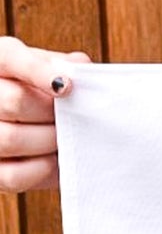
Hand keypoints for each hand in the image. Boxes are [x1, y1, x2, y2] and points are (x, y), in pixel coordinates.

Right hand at [0, 36, 91, 191]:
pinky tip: (54, 159)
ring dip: (49, 141)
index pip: (9, 58)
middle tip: (72, 120)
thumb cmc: (41, 92)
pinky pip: (13, 175)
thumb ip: (61, 65)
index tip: (67, 86)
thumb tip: (80, 66)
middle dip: (52, 114)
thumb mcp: (46, 69)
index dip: (38, 71)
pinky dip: (41, 169)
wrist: (28, 122)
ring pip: (11, 139)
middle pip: (14, 102)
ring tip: (64, 138)